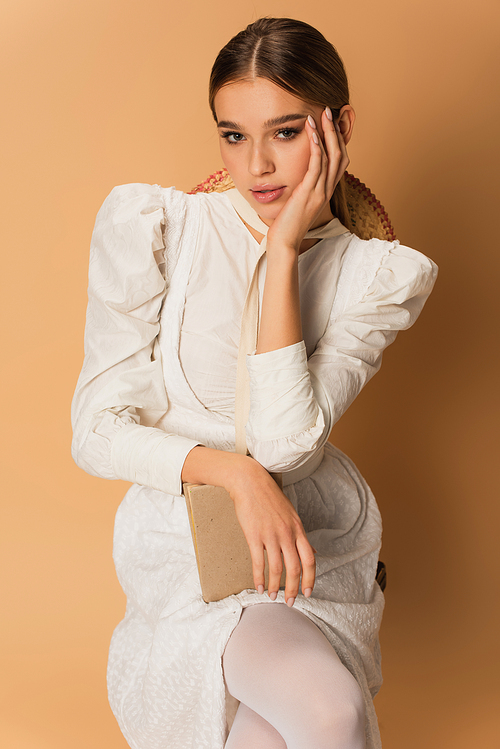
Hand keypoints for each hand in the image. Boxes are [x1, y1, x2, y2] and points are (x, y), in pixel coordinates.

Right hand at [227, 456, 315, 604]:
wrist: (250, 481)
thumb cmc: (269, 496)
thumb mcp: (291, 514)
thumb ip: (301, 535)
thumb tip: (314, 551)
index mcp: (298, 529)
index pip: (310, 559)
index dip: (311, 578)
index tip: (308, 592)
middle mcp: (287, 533)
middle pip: (295, 568)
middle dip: (294, 588)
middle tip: (290, 602)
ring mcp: (271, 535)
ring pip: (278, 568)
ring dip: (276, 586)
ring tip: (273, 596)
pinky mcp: (254, 536)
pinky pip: (259, 563)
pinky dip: (260, 578)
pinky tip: (259, 587)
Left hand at [266, 107, 349, 252]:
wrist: (284, 241)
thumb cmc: (287, 223)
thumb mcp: (297, 201)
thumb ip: (302, 187)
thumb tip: (297, 175)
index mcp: (325, 190)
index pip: (339, 161)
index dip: (339, 140)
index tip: (333, 122)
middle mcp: (327, 190)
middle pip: (341, 154)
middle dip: (337, 131)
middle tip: (332, 110)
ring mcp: (320, 192)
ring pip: (332, 157)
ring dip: (328, 133)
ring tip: (322, 113)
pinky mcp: (309, 193)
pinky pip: (317, 165)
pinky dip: (317, 147)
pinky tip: (312, 132)